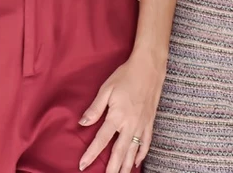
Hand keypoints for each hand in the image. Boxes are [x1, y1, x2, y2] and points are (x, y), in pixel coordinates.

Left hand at [78, 52, 165, 171]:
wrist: (149, 68)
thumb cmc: (125, 76)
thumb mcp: (106, 89)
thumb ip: (95, 108)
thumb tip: (82, 123)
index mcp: (117, 116)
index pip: (101, 140)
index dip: (91, 154)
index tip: (83, 165)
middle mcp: (130, 125)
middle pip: (119, 152)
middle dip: (111, 168)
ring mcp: (142, 125)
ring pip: (133, 152)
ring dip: (126, 166)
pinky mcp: (150, 123)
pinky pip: (146, 143)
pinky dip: (141, 154)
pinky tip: (136, 162)